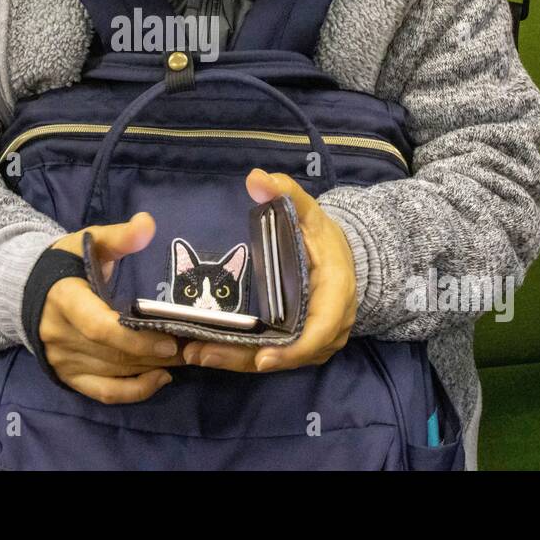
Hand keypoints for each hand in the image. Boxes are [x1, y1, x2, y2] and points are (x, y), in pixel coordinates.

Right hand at [40, 212, 183, 402]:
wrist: (29, 289)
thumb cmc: (67, 263)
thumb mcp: (89, 242)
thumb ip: (119, 236)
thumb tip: (148, 225)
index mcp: (64, 299)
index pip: (99, 328)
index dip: (136, 339)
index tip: (170, 340)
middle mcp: (60, 335)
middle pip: (114, 354)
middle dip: (157, 353)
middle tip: (194, 346)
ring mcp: (62, 360)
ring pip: (114, 373)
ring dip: (153, 367)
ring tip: (186, 356)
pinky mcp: (68, 376)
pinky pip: (103, 392)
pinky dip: (134, 391)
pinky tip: (161, 378)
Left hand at [181, 168, 356, 373]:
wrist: (345, 257)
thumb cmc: (323, 236)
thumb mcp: (308, 210)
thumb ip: (286, 193)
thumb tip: (256, 178)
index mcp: (335, 293)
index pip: (319, 331)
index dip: (293, 350)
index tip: (261, 358)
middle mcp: (329, 326)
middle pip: (289, 354)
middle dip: (245, 358)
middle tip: (201, 354)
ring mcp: (316, 341)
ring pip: (278, 360)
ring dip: (236, 361)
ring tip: (195, 354)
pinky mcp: (301, 346)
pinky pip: (274, 357)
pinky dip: (242, 358)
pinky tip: (208, 352)